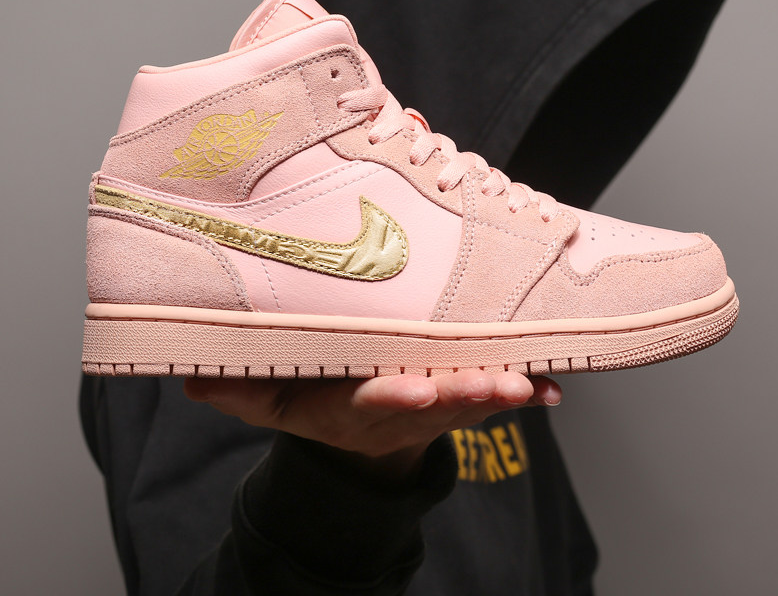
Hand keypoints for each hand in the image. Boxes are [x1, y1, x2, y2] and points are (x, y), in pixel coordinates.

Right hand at [184, 370, 561, 480]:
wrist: (367, 434)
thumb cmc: (321, 403)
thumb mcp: (273, 403)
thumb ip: (239, 391)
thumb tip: (188, 379)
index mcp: (355, 406)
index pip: (372, 403)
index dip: (392, 399)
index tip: (412, 391)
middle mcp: (402, 407)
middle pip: (436, 400)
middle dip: (464, 393)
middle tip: (495, 383)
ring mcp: (437, 402)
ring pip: (473, 397)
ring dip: (501, 391)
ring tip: (529, 381)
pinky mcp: (463, 392)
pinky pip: (498, 393)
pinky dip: (528, 391)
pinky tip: (554, 386)